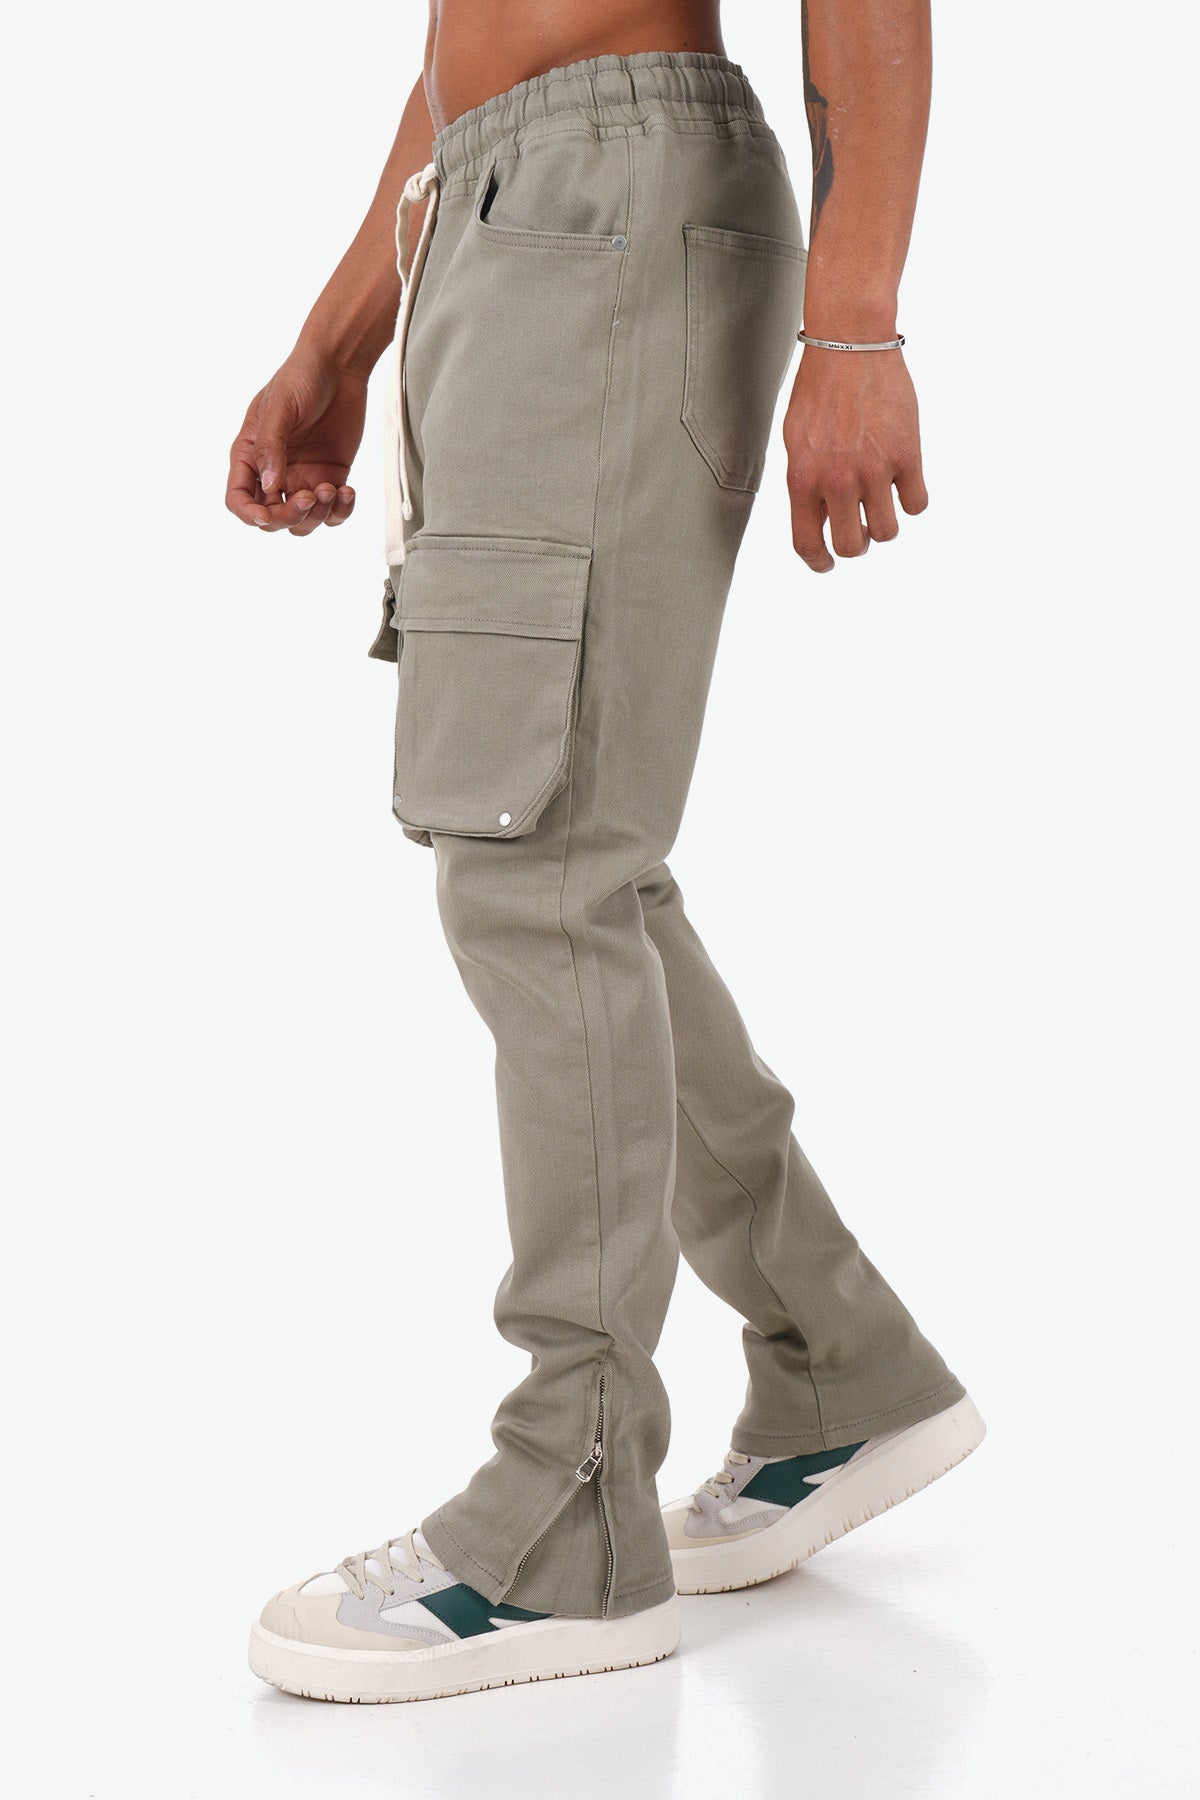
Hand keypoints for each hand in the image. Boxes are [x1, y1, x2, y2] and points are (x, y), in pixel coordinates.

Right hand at [226, 348, 366, 534]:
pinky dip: (341, 511)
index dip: (249, 514)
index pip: (238, 498)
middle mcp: (274, 472)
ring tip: (333, 489)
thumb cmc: (301, 377)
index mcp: (249, 455)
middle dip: (289, 516)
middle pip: (272, 517)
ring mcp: (302, 478)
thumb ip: (270, 446)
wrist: (339, 366)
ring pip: (302, 521)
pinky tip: (348, 491)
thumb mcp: (279, 407)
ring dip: (316, 516)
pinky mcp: (330, 477)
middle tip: (309, 496)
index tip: (266, 515)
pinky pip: (332, 512)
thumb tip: (270, 486)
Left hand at [782, 349, 928, 572]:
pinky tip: (904, 482)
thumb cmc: (819, 390)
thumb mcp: (796, 441)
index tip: (826, 564)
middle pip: (852, 546)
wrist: (850, 345)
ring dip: (885, 524)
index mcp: (803, 479)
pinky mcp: (907, 455)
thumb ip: (806, 483)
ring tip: (882, 501)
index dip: (818, 562)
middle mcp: (837, 481)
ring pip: (888, 532)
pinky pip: (917, 504)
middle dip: (856, 544)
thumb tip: (820, 520)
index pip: (807, 543)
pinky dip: (912, 500)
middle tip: (860, 528)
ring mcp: (875, 470)